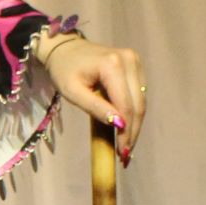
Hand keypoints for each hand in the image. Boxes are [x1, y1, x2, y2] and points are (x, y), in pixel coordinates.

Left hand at [36, 31, 146, 166]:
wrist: (66, 48)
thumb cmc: (64, 70)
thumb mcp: (73, 92)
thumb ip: (96, 108)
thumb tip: (120, 125)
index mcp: (113, 65)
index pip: (126, 105)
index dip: (126, 131)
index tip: (122, 153)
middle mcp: (129, 60)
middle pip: (138, 104)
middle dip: (133, 132)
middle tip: (126, 156)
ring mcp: (135, 61)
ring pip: (141, 101)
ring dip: (135, 125)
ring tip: (126, 146)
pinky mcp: (136, 65)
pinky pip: (138, 94)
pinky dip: (134, 113)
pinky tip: (127, 129)